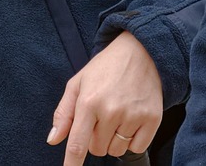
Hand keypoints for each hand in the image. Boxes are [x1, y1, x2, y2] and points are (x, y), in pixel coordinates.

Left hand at [47, 29, 162, 164]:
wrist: (142, 51)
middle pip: (97, 149)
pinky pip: (136, 148)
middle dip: (96, 138)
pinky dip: (132, 140)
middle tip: (102, 116)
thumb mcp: (78, 83)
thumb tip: (53, 140)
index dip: (71, 164)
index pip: (77, 145)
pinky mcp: (152, 118)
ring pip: (115, 150)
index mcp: (89, 102)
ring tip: (118, 115)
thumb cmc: (106, 68)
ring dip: (114, 140)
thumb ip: (63, 113)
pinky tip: (132, 119)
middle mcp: (111, 110)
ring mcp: (133, 115)